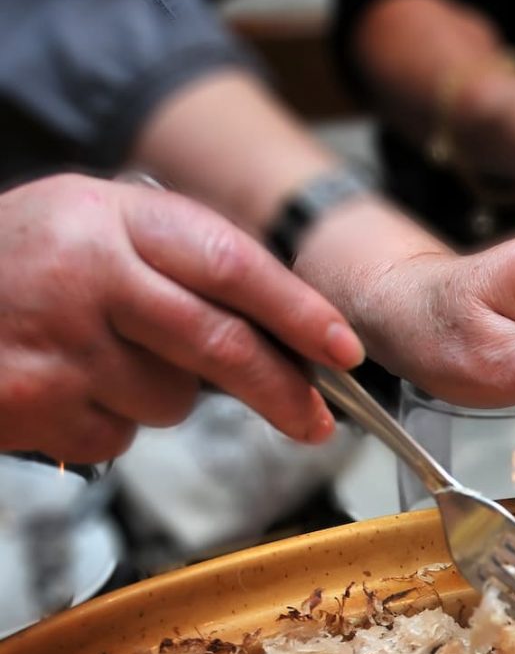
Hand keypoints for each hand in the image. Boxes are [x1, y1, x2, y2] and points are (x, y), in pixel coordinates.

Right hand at [0, 174, 363, 463]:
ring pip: (172, 401)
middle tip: (315, 420)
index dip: (299, 311)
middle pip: (221, 345)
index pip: (232, 264)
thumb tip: (285, 325)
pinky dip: (108, 425)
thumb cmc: (18, 263)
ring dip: (159, 397)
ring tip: (100, 359)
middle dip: (283, 390)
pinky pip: (118, 437)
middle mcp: (88, 274)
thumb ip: (179, 259)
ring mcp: (61, 344)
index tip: (343, 348)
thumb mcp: (92, 224)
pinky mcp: (38, 405)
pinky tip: (67, 387)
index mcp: (111, 216)